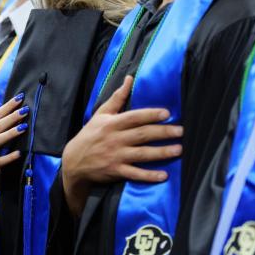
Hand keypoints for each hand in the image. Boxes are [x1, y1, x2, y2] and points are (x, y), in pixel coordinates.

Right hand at [61, 76, 182, 215]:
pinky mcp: (116, 171)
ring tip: (178, 150)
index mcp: (112, 123)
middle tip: (180, 131)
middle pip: (142, 134)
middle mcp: (115, 139)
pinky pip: (135, 174)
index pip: (134, 117)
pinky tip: (163, 175)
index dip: (151, 115)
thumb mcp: (101, 113)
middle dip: (162, 132)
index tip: (167, 113)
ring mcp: (116, 156)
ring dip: (161, 152)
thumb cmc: (90, 134)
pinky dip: (149, 176)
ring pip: (142, 154)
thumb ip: (118, 97)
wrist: (74, 161)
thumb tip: (130, 79)